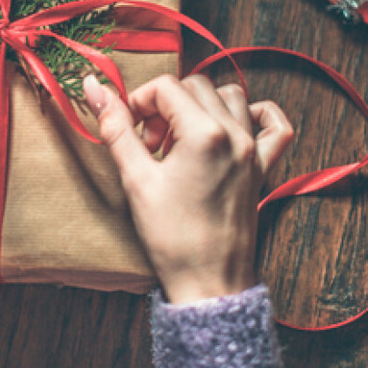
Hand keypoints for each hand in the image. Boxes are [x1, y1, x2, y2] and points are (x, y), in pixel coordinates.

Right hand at [83, 73, 293, 303]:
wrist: (209, 281)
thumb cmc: (172, 237)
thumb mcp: (136, 179)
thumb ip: (116, 128)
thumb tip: (93, 87)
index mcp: (204, 133)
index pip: (166, 87)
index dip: (139, 101)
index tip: (128, 128)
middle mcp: (235, 134)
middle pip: (195, 86)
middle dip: (166, 106)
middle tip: (150, 143)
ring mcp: (254, 150)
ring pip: (231, 96)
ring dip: (201, 108)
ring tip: (181, 140)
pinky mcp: (263, 167)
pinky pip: (274, 124)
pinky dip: (255, 115)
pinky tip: (231, 129)